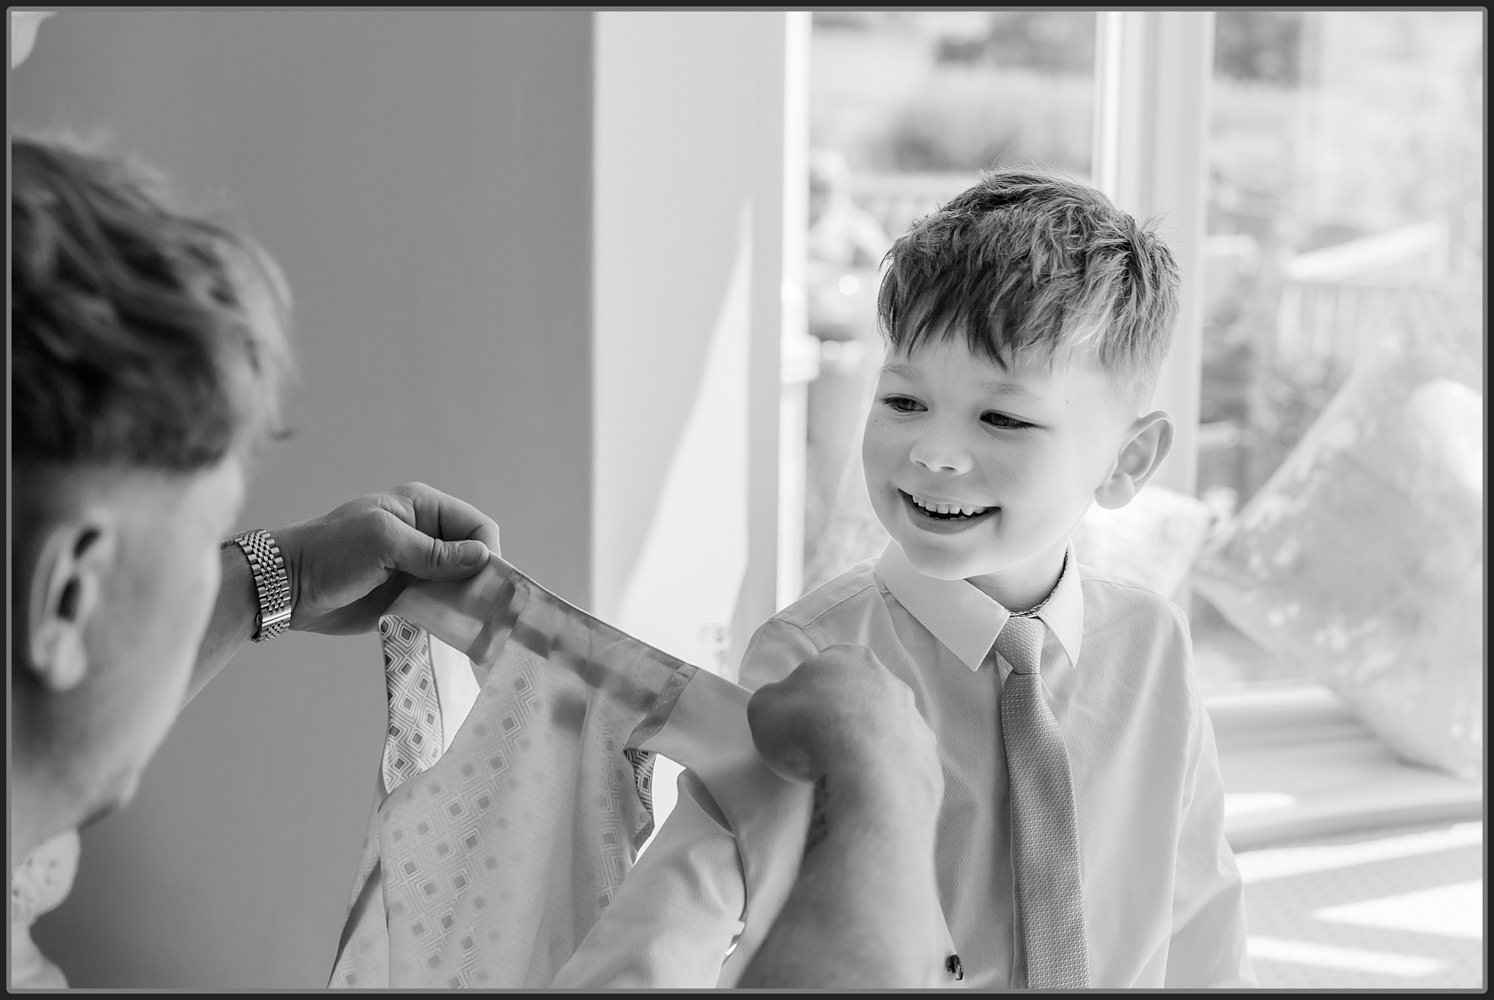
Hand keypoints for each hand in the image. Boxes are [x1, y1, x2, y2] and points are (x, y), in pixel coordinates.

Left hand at [274, 482, 501, 636]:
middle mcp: (426, 536)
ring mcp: (418, 568)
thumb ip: (434, 552)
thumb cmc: (331, 552)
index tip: (488, 584)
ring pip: (461, 585)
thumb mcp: (384, 543)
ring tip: (468, 624)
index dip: (487, 552)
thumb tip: (482, 558)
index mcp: (423, 509)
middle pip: (474, 557)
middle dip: (481, 581)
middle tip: (482, 609)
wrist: (287, 588)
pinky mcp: (409, 597)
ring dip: (466, 603)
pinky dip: (449, 617)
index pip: (477, 526)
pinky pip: (442, 606)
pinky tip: (451, 630)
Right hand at [746, 643, 941, 802]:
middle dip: (843, 719)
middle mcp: (889, 680)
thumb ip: (773, 701)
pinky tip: (868, 790)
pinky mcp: (927, 756)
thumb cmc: (808, 729)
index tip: (798, 722)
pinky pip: (902, 764)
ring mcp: (914, 719)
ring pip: (885, 730)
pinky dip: (886, 775)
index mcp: (848, 658)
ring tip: (843, 774)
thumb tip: (782, 706)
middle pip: (859, 697)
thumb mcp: (763, 708)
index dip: (808, 696)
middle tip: (819, 748)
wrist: (865, 773)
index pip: (825, 670)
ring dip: (868, 746)